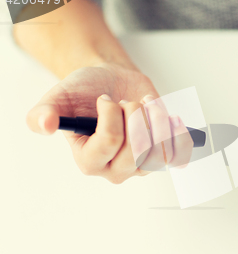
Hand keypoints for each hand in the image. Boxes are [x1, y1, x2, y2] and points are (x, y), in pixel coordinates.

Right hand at [26, 63, 192, 182]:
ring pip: (160, 151)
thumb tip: (44, 125)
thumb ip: (45, 112)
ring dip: (156, 119)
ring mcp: (141, 164)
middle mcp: (116, 168)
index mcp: (89, 160)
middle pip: (138, 151)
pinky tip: (166, 114)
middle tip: (126, 102)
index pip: (109, 143)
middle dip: (135, 116)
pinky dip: (176, 131)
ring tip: (145, 104)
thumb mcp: (60, 97)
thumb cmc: (86, 93)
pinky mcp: (161, 155)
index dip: (112, 116)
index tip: (105, 99)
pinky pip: (178, 152)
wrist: (112, 85)